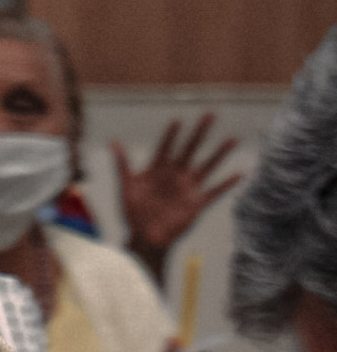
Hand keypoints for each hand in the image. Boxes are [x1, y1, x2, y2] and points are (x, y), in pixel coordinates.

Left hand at [112, 115, 242, 282]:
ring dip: (219, 152)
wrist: (145, 237)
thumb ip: (122, 164)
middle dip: (200, 131)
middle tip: (210, 114)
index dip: (172, 134)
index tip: (178, 119)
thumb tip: (112, 141)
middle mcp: (176, 174)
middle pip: (190, 148)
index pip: (167, 146)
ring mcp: (188, 187)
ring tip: (232, 138)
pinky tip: (239, 174)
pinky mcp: (197, 202)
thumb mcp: (127, 186)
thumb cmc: (133, 212)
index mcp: (158, 168)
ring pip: (207, 165)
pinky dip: (227, 183)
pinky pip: (215, 191)